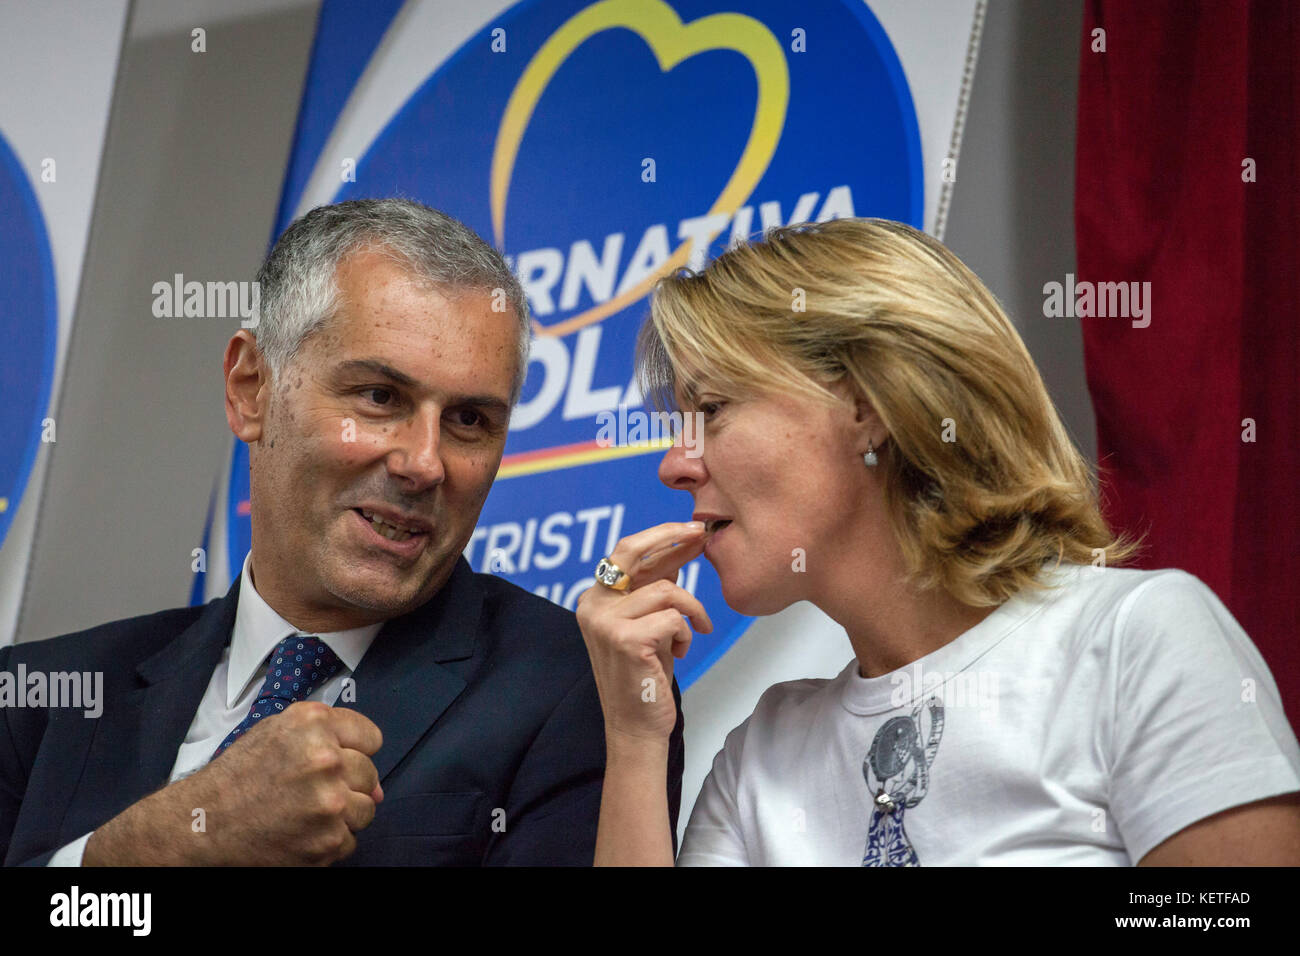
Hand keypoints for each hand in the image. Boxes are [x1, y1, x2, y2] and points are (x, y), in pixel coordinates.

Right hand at [85, 702, 383, 865]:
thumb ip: (328, 738)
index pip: (371, 737)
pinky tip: (301, 832)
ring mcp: (330, 802)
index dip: (355, 750)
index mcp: (313, 724)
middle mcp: (326, 759)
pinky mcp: (327, 840)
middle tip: (311, 792)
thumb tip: (376, 784)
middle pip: (370, 774)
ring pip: (366, 809)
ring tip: (307, 813)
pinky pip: (349, 840)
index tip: (336, 762)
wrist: (203, 823)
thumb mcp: (278, 731)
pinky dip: (329, 840)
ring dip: (343, 814)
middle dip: (348, 784)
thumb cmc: (239, 775)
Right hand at [576, 521, 712, 742]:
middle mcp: (592, 605)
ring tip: (693, 632)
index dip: (663, 536)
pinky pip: (673, 618)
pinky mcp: (624, 639)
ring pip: (665, 591)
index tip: (693, 530)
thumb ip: (659, 585)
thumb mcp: (651, 622)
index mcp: (595, 598)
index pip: (627, 552)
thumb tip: (684, 544)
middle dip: (670, 536)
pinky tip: (680, 653)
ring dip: (690, 610)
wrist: (637, 726)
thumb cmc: (646, 675)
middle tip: (701, 535)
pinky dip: (686, 633)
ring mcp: (604, 621)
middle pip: (631, 550)